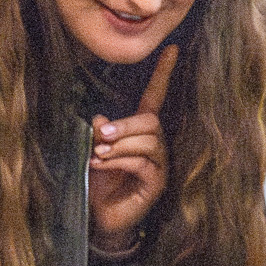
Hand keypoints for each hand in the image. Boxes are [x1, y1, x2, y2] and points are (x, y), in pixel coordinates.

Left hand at [87, 44, 176, 250]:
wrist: (100, 217)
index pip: (155, 97)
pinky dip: (118, 161)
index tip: (170, 49)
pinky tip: (100, 163)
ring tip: (98, 152)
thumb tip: (100, 118)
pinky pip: (142, 164)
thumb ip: (98, 134)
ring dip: (120, 144)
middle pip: (151, 122)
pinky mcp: (156, 183)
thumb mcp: (95, 152)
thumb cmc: (100, 182)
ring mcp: (158, 165)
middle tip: (100, 134)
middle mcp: (155, 145)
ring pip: (148, 142)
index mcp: (141, 131)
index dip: (163, 74)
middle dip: (125, 125)